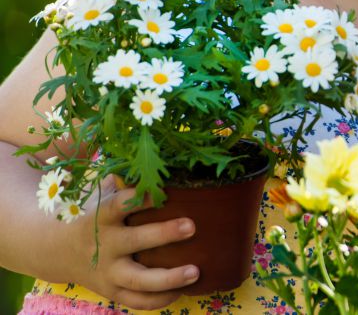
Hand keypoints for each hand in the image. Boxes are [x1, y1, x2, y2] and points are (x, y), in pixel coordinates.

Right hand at [66, 182, 199, 309]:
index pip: (119, 204)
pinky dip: (159, 300)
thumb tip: (159, 162)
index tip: (164, 191)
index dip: (140, 197)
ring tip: (195, 271)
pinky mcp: (112, 291)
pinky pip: (136, 300)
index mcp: (102, 218)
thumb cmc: (94, 218)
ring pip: (138, 280)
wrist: (56, 252)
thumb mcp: (101, 198)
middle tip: (191, 226)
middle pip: (133, 241)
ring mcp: (108, 272)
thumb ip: (124, 182)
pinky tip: (182, 292)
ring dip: (168, 278)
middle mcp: (105, 246)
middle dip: (163, 234)